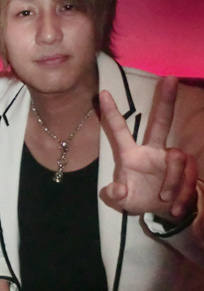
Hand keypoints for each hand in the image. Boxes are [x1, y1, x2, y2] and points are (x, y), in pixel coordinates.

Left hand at [99, 76, 198, 220]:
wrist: (164, 212)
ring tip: (164, 199)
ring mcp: (171, 158)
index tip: (102, 92)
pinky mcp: (187, 169)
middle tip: (170, 78)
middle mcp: (152, 151)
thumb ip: (117, 195)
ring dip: (172, 181)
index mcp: (131, 154)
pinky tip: (174, 207)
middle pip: (161, 121)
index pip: (119, 130)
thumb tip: (117, 190)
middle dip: (166, 100)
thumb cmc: (140, 198)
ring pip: (177, 157)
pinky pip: (188, 175)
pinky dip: (181, 193)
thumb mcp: (124, 201)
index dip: (111, 112)